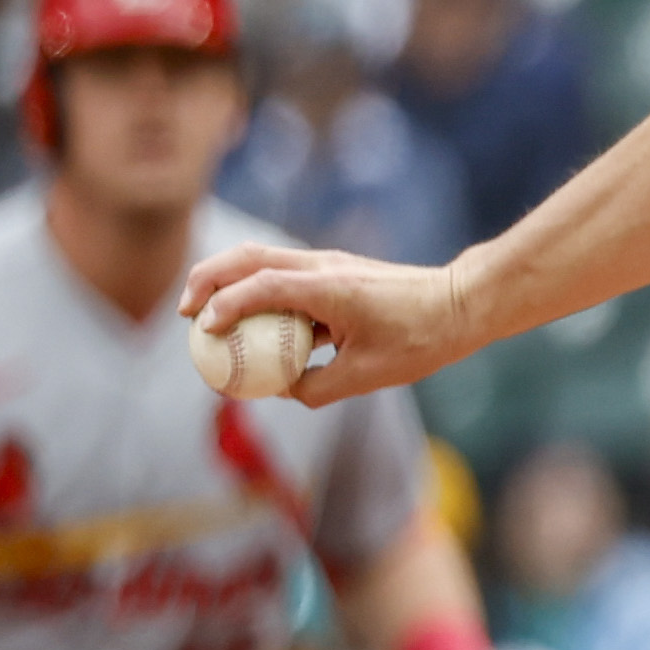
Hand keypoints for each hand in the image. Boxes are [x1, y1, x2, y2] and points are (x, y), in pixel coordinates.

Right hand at [174, 241, 479, 405]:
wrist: (463, 304)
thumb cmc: (422, 339)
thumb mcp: (367, 376)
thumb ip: (316, 387)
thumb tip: (282, 391)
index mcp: (327, 287)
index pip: (258, 287)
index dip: (223, 306)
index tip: (201, 329)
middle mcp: (322, 267)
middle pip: (246, 258)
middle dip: (206, 280)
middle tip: (185, 313)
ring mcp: (329, 264)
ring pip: (262, 259)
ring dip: (228, 281)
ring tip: (207, 314)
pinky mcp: (337, 272)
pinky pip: (284, 276)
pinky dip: (258, 291)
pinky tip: (254, 324)